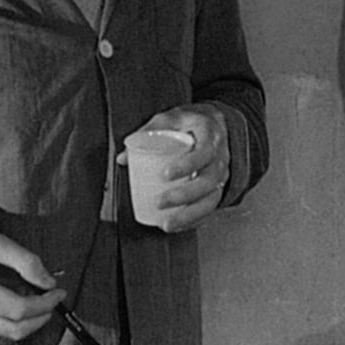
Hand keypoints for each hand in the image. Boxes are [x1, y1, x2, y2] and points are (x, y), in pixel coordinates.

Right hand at [0, 210, 65, 338]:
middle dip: (42, 316)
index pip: (19, 310)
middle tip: (53, 296)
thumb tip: (49, 282)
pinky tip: (19, 298)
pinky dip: (15, 319)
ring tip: (37, 294)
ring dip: (30, 319)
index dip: (45, 303)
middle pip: (16, 329)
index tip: (60, 290)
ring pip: (8, 333)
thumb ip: (24, 261)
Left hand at [120, 104, 230, 232]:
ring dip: (189, 215)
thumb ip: (147, 134)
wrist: (216, 124)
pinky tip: (177, 226)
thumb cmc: (191, 122)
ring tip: (167, 223)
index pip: (204, 152)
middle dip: (184, 195)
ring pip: (211, 199)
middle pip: (208, 181)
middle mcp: (220, 157)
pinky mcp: (218, 188)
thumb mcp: (170, 118)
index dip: (187, 165)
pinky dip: (194, 220)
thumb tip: (123, 157)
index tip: (165, 174)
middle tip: (160, 202)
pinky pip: (210, 208)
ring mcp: (221, 175)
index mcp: (209, 135)